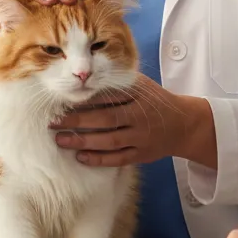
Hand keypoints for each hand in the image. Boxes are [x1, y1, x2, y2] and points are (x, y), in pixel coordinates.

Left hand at [51, 76, 217, 168]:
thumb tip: (85, 77)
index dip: (85, 99)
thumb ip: (117, 81)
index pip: (108, 96)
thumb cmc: (154, 101)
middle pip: (106, 120)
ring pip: (109, 142)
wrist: (184, 124)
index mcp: (138, 96)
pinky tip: (81, 157)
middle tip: (53, 122)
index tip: (63, 100)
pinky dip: (99, 159)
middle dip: (77, 121)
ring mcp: (141, 137)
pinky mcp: (141, 154)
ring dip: (83, 142)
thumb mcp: (141, 85)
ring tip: (61, 140)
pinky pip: (118, 159)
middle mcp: (139, 117)